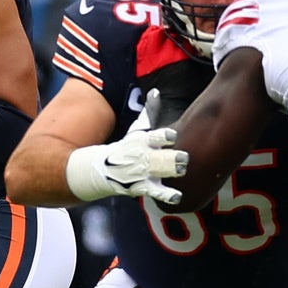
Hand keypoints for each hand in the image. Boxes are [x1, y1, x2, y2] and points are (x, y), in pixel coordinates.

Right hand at [66, 115, 188, 203]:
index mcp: (142, 141)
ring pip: (160, 173)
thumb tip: (157, 91)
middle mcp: (143, 157)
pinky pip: (156, 192)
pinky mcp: (143, 187)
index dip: (165, 136)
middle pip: (161, 157)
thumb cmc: (127, 146)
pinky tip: (177, 196)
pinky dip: (167, 195)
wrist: (104, 169)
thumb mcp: (136, 129)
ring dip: (172, 172)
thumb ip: (150, 112)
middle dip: (174, 158)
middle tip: (183, 158)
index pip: (155, 136)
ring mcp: (142, 173)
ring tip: (181, 170)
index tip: (173, 135)